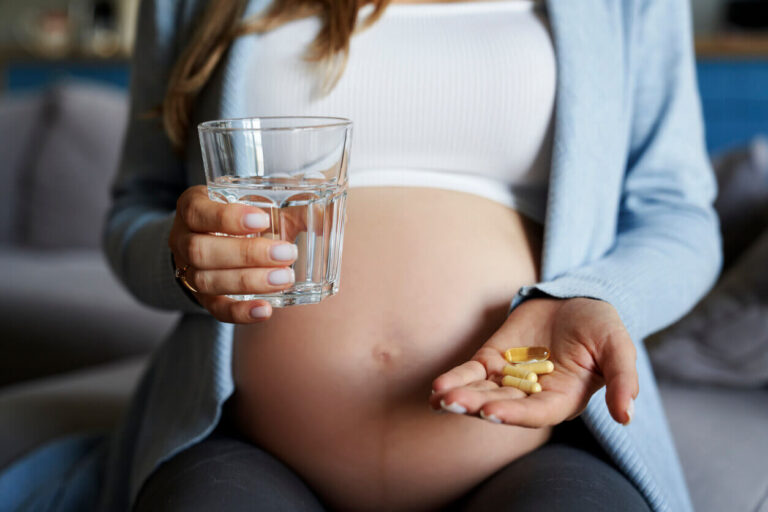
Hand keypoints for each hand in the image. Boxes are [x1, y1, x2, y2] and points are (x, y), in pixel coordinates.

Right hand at [168, 185, 305, 322]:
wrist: (211, 243)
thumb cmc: (240, 221)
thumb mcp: (258, 207)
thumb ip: (290, 211)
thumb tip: (330, 219)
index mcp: (193, 208)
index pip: (198, 212)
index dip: (227, 218)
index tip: (262, 220)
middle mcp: (183, 240)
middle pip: (201, 251)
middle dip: (246, 254)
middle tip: (286, 253)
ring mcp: (189, 272)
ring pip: (207, 281)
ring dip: (248, 281)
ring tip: (284, 280)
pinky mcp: (203, 298)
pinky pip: (215, 310)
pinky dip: (240, 313)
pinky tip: (265, 311)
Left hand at [429, 297, 638, 426]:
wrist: (576, 300)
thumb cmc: (601, 327)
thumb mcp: (618, 348)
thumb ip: (621, 380)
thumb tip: (627, 417)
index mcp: (562, 400)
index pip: (536, 414)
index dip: (514, 414)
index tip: (491, 412)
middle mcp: (532, 396)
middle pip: (501, 405)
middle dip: (477, 405)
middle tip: (454, 402)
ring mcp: (510, 379)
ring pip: (482, 391)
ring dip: (460, 395)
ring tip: (440, 396)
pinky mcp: (493, 360)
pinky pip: (471, 374)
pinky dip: (455, 380)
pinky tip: (437, 390)